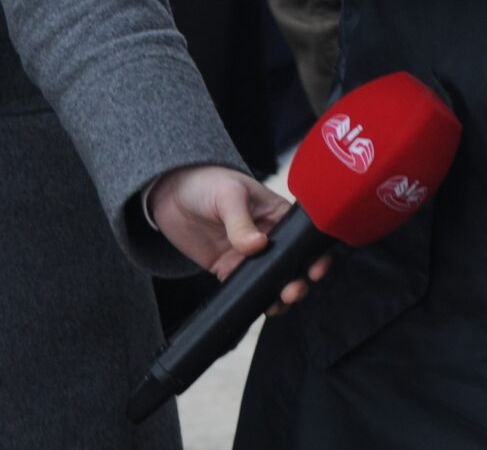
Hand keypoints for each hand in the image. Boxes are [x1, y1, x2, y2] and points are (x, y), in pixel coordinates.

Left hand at [145, 165, 331, 312]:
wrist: (171, 192)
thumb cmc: (208, 182)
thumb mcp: (228, 195)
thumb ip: (241, 222)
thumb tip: (257, 246)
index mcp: (278, 214)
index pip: (303, 237)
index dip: (315, 254)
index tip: (315, 269)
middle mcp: (269, 237)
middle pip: (292, 264)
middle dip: (297, 281)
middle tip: (291, 291)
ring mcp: (249, 255)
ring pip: (271, 281)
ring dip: (277, 296)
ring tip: (276, 304)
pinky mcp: (228, 269)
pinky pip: (245, 289)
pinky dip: (253, 300)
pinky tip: (255, 306)